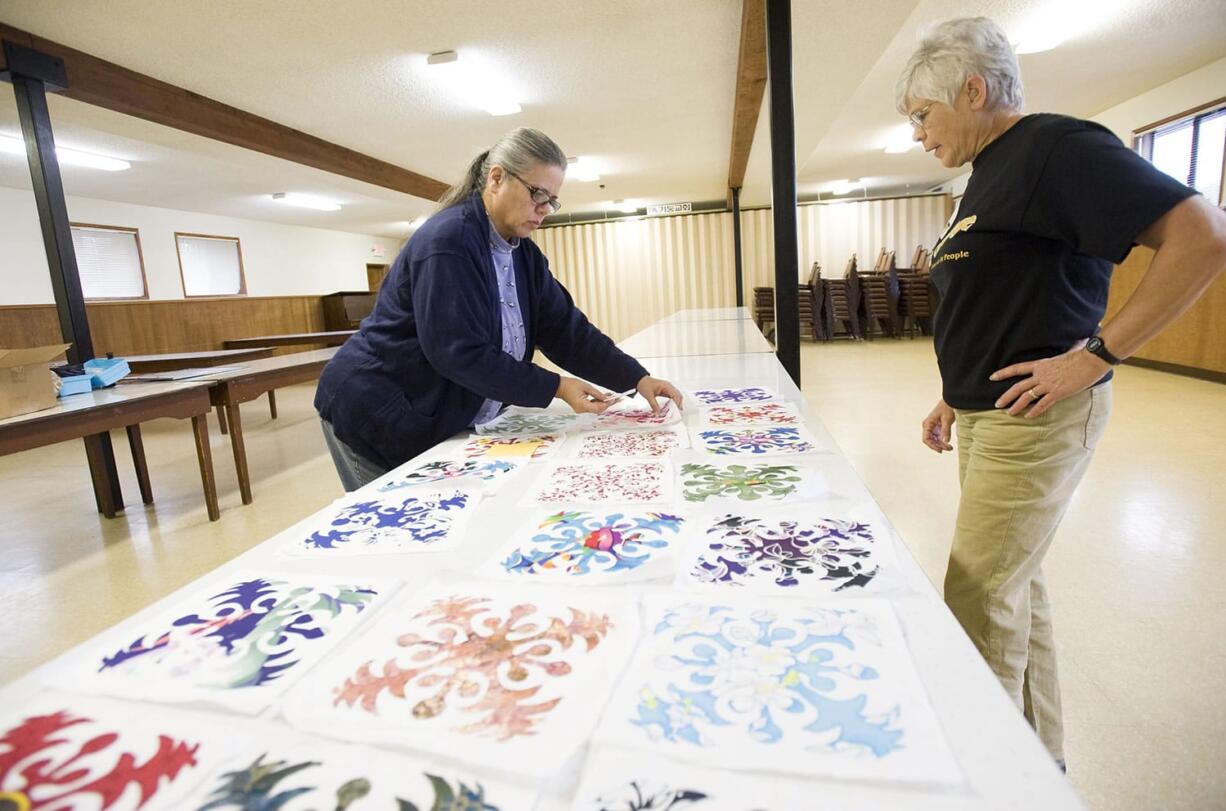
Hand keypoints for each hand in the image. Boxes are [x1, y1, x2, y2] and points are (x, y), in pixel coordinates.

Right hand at [556, 376, 614, 413]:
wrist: (560, 387)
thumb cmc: (570, 385)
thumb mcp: (586, 387)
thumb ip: (597, 394)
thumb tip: (606, 398)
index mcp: (582, 405)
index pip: (598, 408)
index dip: (607, 404)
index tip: (614, 399)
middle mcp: (581, 410)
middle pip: (598, 410)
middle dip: (607, 404)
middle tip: (615, 398)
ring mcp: (581, 410)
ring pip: (595, 409)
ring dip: (603, 403)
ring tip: (610, 396)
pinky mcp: (581, 408)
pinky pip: (592, 407)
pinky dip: (597, 402)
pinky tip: (602, 397)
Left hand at [635, 375, 683, 413]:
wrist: (640, 380)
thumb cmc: (644, 385)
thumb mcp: (648, 396)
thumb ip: (654, 405)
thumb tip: (658, 414)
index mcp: (666, 386)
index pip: (675, 395)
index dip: (677, 403)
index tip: (675, 411)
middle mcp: (669, 386)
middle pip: (678, 396)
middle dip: (678, 404)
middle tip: (677, 414)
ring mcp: (668, 388)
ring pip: (676, 396)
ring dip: (677, 404)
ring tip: (675, 412)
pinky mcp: (666, 391)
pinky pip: (672, 397)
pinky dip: (673, 402)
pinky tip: (671, 408)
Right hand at [921, 398, 954, 452]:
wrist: (951, 401)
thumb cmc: (947, 407)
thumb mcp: (947, 419)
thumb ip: (945, 431)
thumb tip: (945, 441)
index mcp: (927, 424)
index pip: (926, 439)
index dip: (932, 446)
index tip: (940, 450)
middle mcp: (928, 426)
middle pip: (931, 441)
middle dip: (939, 446)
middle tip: (949, 448)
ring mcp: (932, 427)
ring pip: (934, 440)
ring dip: (941, 445)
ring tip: (950, 448)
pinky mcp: (937, 427)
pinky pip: (938, 437)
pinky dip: (943, 441)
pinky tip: (948, 444)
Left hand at [990, 341, 1109, 417]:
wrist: (1091, 359)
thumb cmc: (1082, 354)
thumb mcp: (1067, 352)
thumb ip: (1066, 351)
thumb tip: (1076, 343)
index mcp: (1041, 364)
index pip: (1018, 368)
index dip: (1004, 373)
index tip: (992, 377)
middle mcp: (1041, 374)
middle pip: (1018, 386)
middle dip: (1006, 396)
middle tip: (997, 404)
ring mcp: (1048, 384)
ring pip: (1027, 397)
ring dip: (1016, 406)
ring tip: (1009, 413)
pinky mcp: (1058, 392)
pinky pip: (1043, 404)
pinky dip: (1034, 411)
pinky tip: (1028, 417)